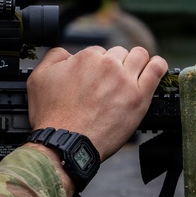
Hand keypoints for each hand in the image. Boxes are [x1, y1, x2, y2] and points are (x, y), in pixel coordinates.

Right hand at [27, 45, 167, 161]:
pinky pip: (157, 69)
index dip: (95, 66)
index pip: (98, 52)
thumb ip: (54, 57)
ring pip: (140, 55)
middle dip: (114, 64)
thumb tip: (67, 52)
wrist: (65, 144)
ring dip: (136, 62)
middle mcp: (108, 65)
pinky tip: (154, 68)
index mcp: (86, 58)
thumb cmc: (52, 116)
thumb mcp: (38, 78)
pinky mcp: (140, 97)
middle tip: (109, 84)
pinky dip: (157, 66)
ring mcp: (126, 80)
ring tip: (132, 75)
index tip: (93, 80)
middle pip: (119, 53)